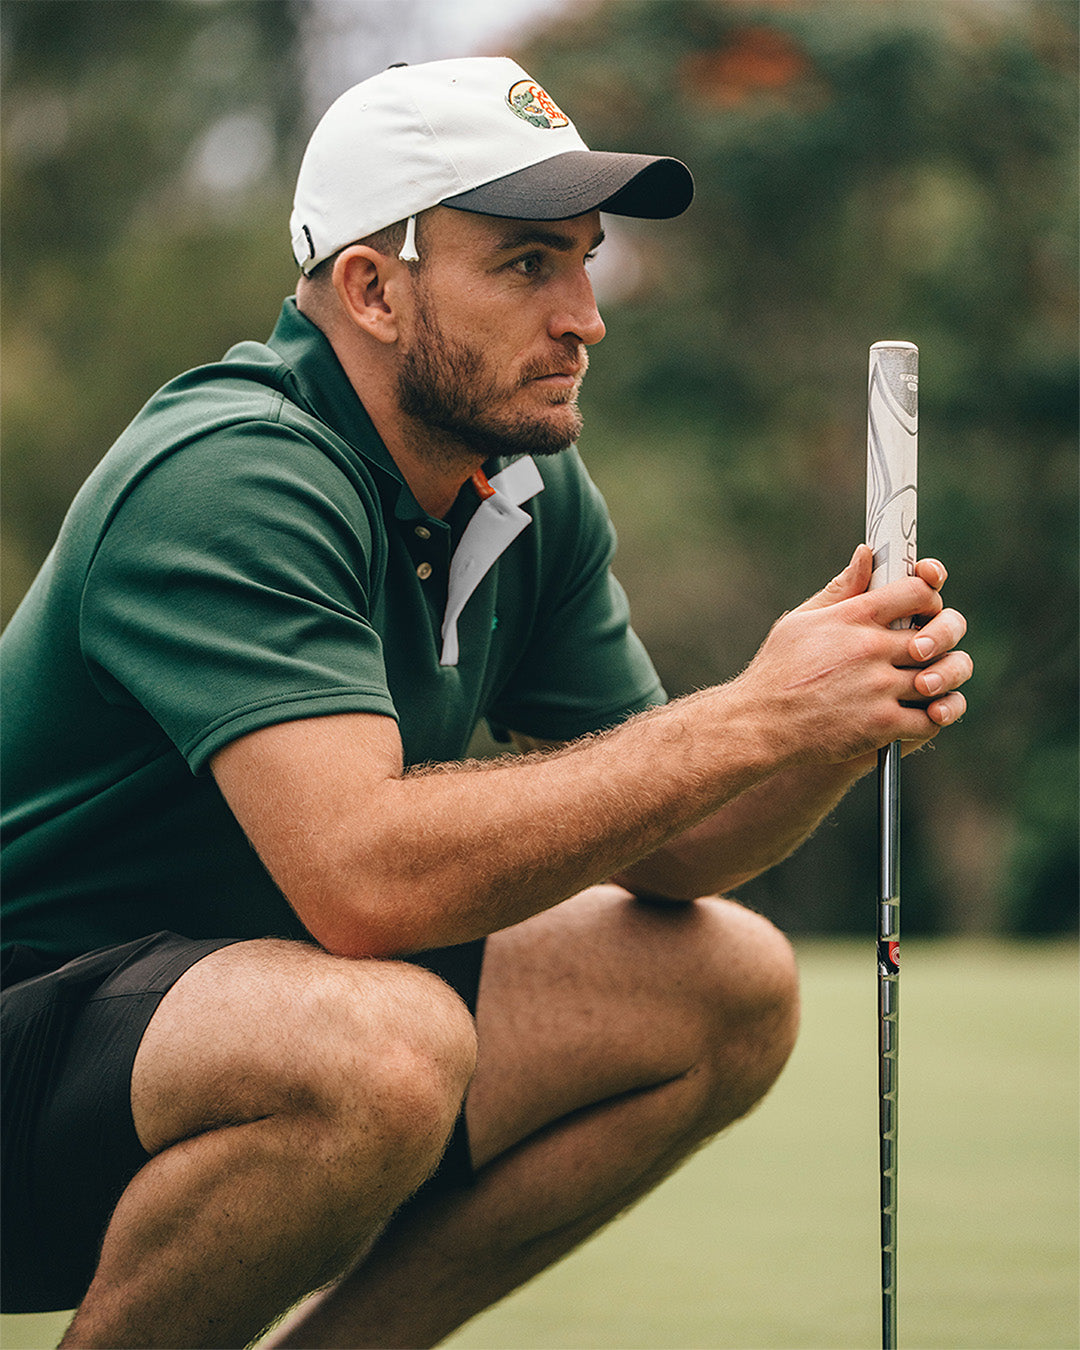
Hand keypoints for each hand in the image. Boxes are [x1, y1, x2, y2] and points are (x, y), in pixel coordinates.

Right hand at [739, 545, 971, 764]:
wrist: (759, 725)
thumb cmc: (777, 670)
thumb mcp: (801, 621)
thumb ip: (842, 588)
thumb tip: (867, 553)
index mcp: (853, 616)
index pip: (918, 592)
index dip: (930, 599)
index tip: (925, 610)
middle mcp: (870, 648)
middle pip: (937, 635)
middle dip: (940, 642)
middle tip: (929, 652)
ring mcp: (878, 687)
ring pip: (939, 678)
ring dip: (939, 682)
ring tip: (927, 684)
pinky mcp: (881, 725)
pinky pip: (930, 718)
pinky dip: (933, 716)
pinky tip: (923, 713)